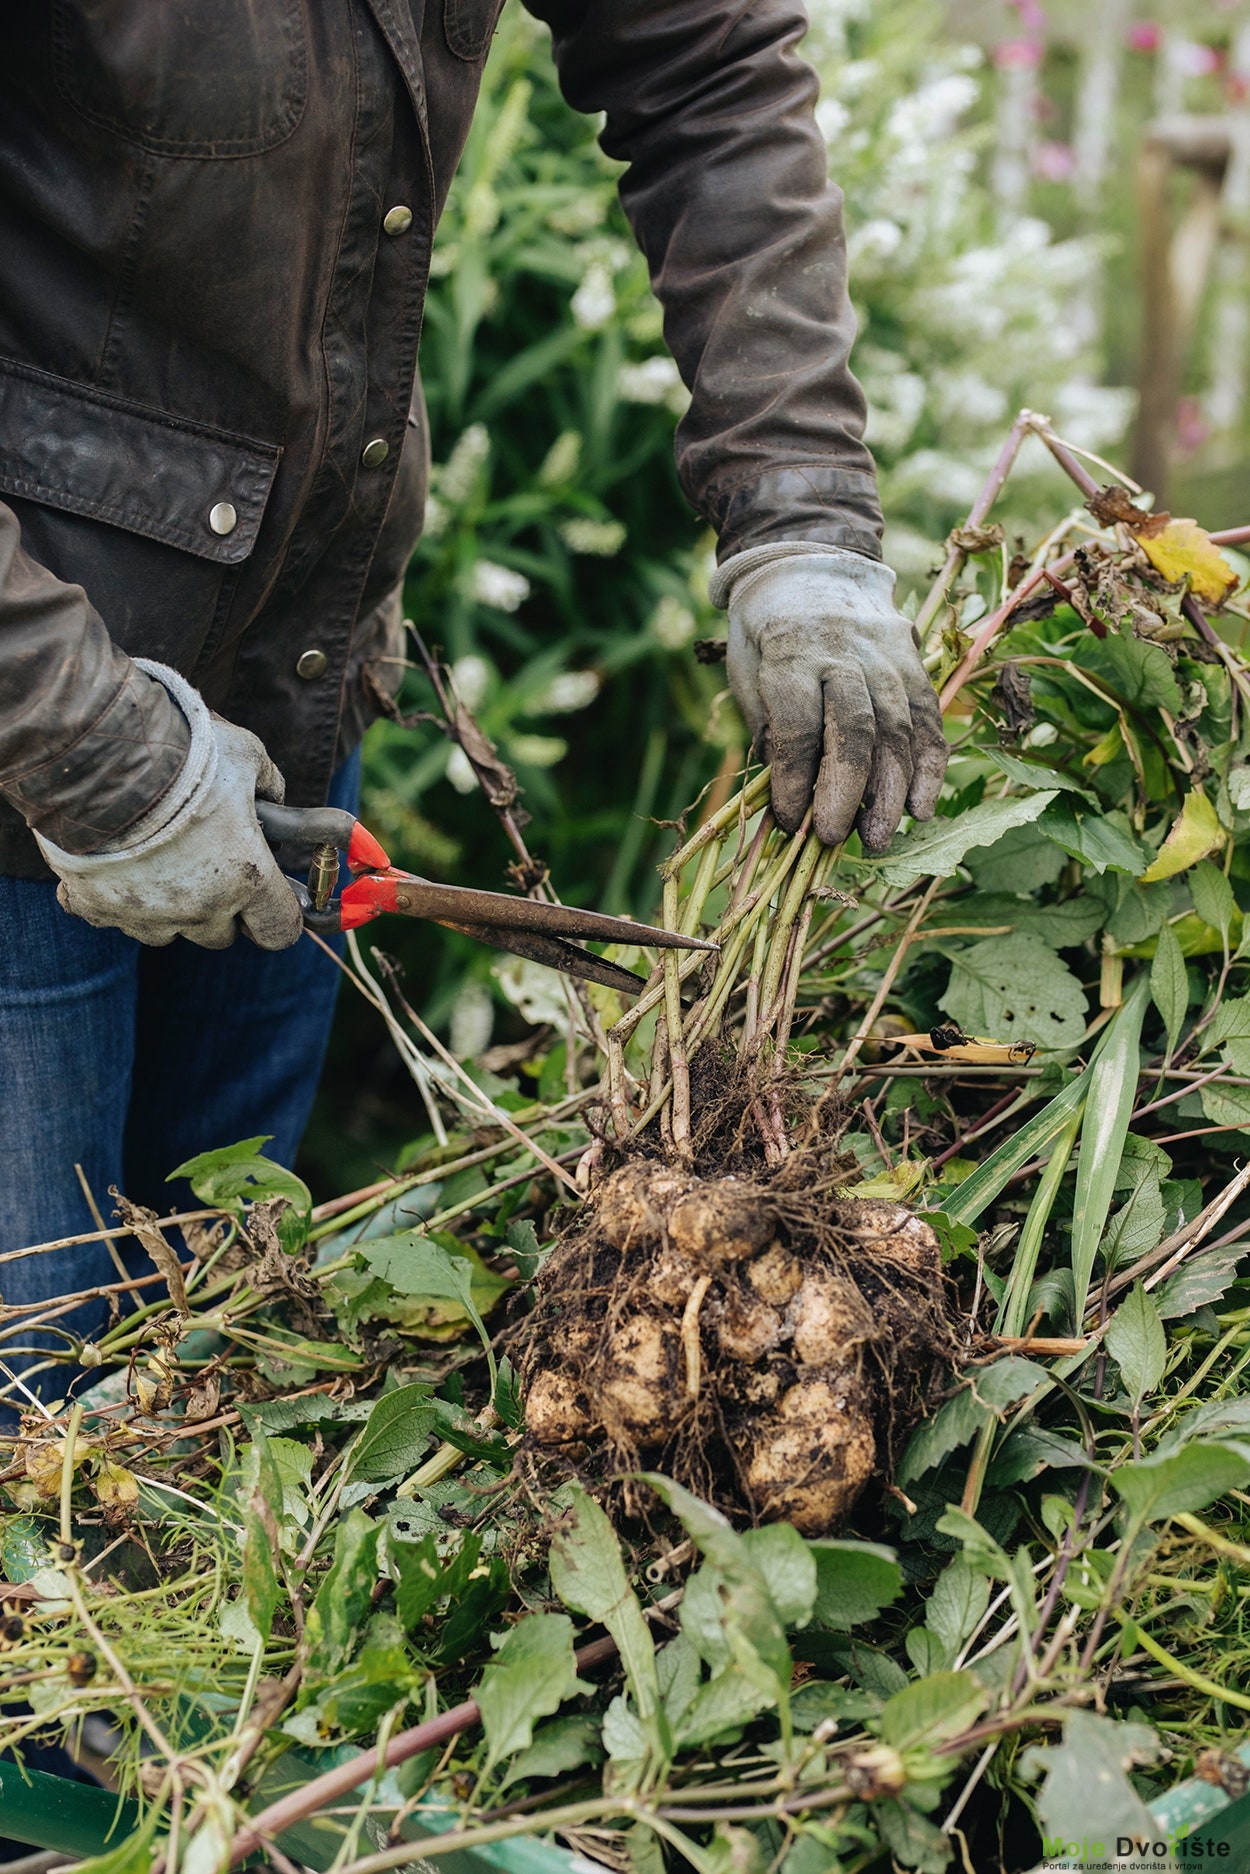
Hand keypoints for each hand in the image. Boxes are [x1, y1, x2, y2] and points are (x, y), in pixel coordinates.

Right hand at [37, 660, 302, 949]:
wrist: (102, 756)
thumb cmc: (184, 754)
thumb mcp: (245, 756)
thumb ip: (268, 786)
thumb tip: (273, 798)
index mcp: (247, 877)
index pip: (279, 930)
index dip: (278, 916)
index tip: (269, 897)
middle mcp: (201, 908)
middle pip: (221, 935)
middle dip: (220, 908)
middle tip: (207, 865)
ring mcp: (148, 915)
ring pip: (167, 933)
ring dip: (169, 909)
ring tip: (156, 861)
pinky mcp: (99, 909)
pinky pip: (114, 918)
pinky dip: (116, 898)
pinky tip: (113, 861)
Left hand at [711, 542, 947, 852]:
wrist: (808, 564)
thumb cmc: (766, 633)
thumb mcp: (748, 670)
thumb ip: (768, 728)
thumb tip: (789, 800)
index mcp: (790, 651)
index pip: (797, 724)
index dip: (794, 779)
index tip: (789, 822)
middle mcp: (843, 652)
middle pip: (854, 729)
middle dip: (846, 791)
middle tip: (835, 839)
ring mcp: (885, 656)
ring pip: (897, 729)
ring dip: (890, 791)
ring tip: (878, 837)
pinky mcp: (913, 663)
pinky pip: (927, 720)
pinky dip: (927, 767)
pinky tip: (920, 808)